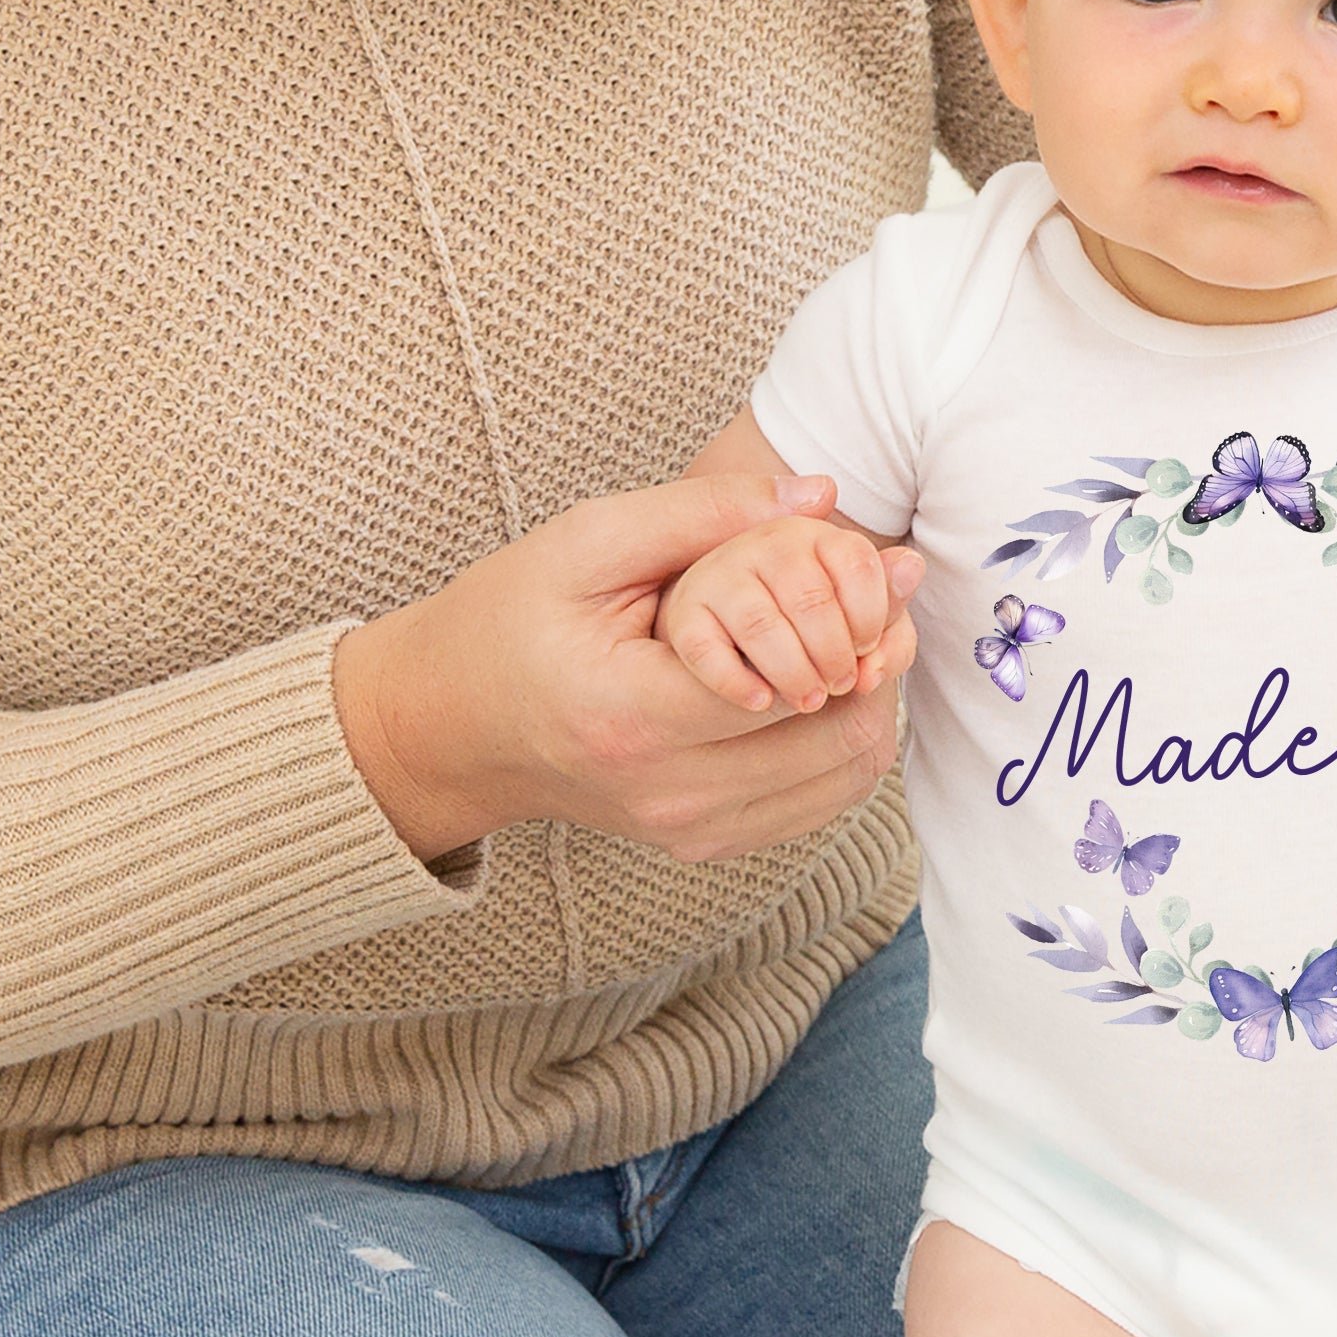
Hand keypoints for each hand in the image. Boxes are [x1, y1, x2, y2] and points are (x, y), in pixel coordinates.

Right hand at [334, 473, 925, 864]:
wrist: (450, 727)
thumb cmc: (508, 620)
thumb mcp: (585, 542)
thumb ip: (702, 512)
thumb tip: (821, 495)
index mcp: (633, 716)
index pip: (794, 682)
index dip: (857, 619)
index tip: (883, 565)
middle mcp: (669, 791)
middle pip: (837, 737)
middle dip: (879, 660)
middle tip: (886, 596)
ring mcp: (689, 828)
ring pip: (846, 776)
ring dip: (873, 702)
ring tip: (861, 634)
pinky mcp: (705, 842)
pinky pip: (820, 802)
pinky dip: (845, 741)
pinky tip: (831, 683)